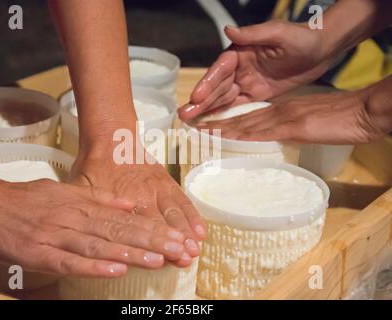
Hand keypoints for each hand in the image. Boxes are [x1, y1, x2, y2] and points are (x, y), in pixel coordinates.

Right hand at [0, 177, 188, 277]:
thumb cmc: (29, 198)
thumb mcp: (66, 190)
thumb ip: (99, 197)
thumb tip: (130, 204)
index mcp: (82, 204)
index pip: (125, 217)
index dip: (152, 227)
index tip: (176, 236)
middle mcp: (75, 218)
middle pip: (118, 230)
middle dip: (151, 241)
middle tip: (178, 249)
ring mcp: (57, 236)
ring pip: (99, 245)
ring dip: (129, 253)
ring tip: (157, 261)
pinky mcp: (39, 253)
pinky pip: (70, 262)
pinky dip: (93, 266)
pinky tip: (115, 270)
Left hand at [71, 154, 206, 267]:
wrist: (112, 138)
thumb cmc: (94, 166)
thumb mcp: (81, 187)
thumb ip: (86, 209)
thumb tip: (81, 231)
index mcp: (121, 200)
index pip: (138, 227)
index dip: (151, 244)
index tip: (163, 260)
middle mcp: (143, 196)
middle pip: (161, 223)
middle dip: (174, 242)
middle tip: (185, 259)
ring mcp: (158, 189)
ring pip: (175, 212)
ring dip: (186, 231)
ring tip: (195, 249)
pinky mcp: (167, 182)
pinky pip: (183, 200)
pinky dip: (193, 215)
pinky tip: (201, 230)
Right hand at [178, 20, 332, 120]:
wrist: (323, 49)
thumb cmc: (302, 37)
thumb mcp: (278, 32)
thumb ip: (253, 34)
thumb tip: (228, 31)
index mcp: (241, 52)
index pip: (220, 69)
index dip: (207, 83)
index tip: (196, 96)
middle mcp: (240, 68)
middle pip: (217, 87)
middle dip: (201, 101)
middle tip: (184, 115)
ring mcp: (247, 82)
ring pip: (224, 98)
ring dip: (207, 110)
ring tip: (190, 122)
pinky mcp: (257, 93)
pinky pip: (238, 106)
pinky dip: (225, 114)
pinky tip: (212, 124)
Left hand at [196, 86, 390, 144]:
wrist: (361, 111)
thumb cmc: (341, 120)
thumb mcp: (310, 124)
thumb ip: (292, 129)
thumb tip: (280, 138)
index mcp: (281, 111)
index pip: (248, 117)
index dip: (227, 123)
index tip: (209, 128)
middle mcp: (277, 111)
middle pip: (240, 119)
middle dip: (216, 125)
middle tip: (194, 128)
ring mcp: (283, 117)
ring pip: (245, 124)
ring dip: (221, 129)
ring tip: (200, 132)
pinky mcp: (292, 125)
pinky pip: (261, 131)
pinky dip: (241, 134)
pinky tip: (226, 137)